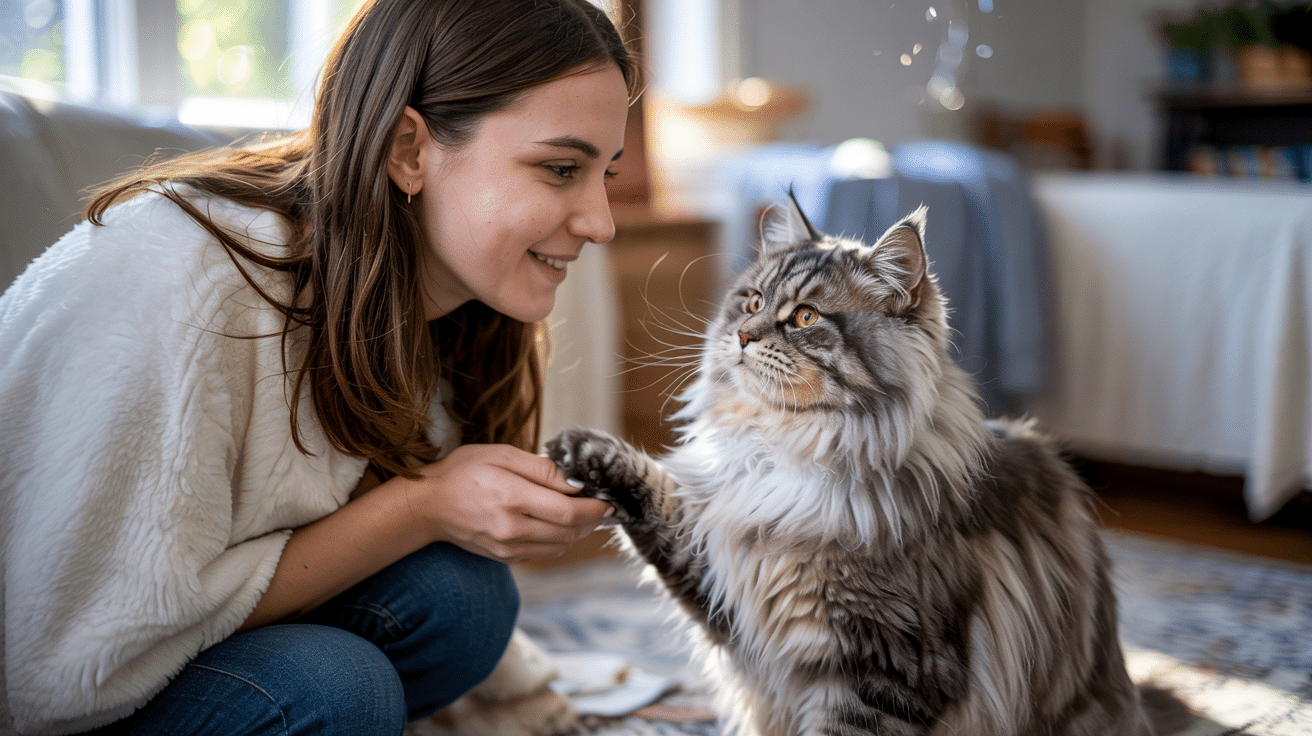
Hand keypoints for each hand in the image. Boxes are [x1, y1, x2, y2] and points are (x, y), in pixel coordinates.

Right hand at [404, 443, 613, 562]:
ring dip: (579, 532)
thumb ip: (542, 469)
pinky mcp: (505, 557)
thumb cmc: (464, 472)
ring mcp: (508, 548)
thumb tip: (577, 483)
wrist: (428, 506)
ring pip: (561, 546)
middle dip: (592, 519)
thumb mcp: (502, 455)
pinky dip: (561, 540)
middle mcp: (511, 528)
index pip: (568, 512)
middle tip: (601, 504)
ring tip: (585, 513)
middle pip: (569, 532)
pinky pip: (545, 553)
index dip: (595, 508)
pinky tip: (561, 524)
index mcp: (511, 498)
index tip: (607, 499)